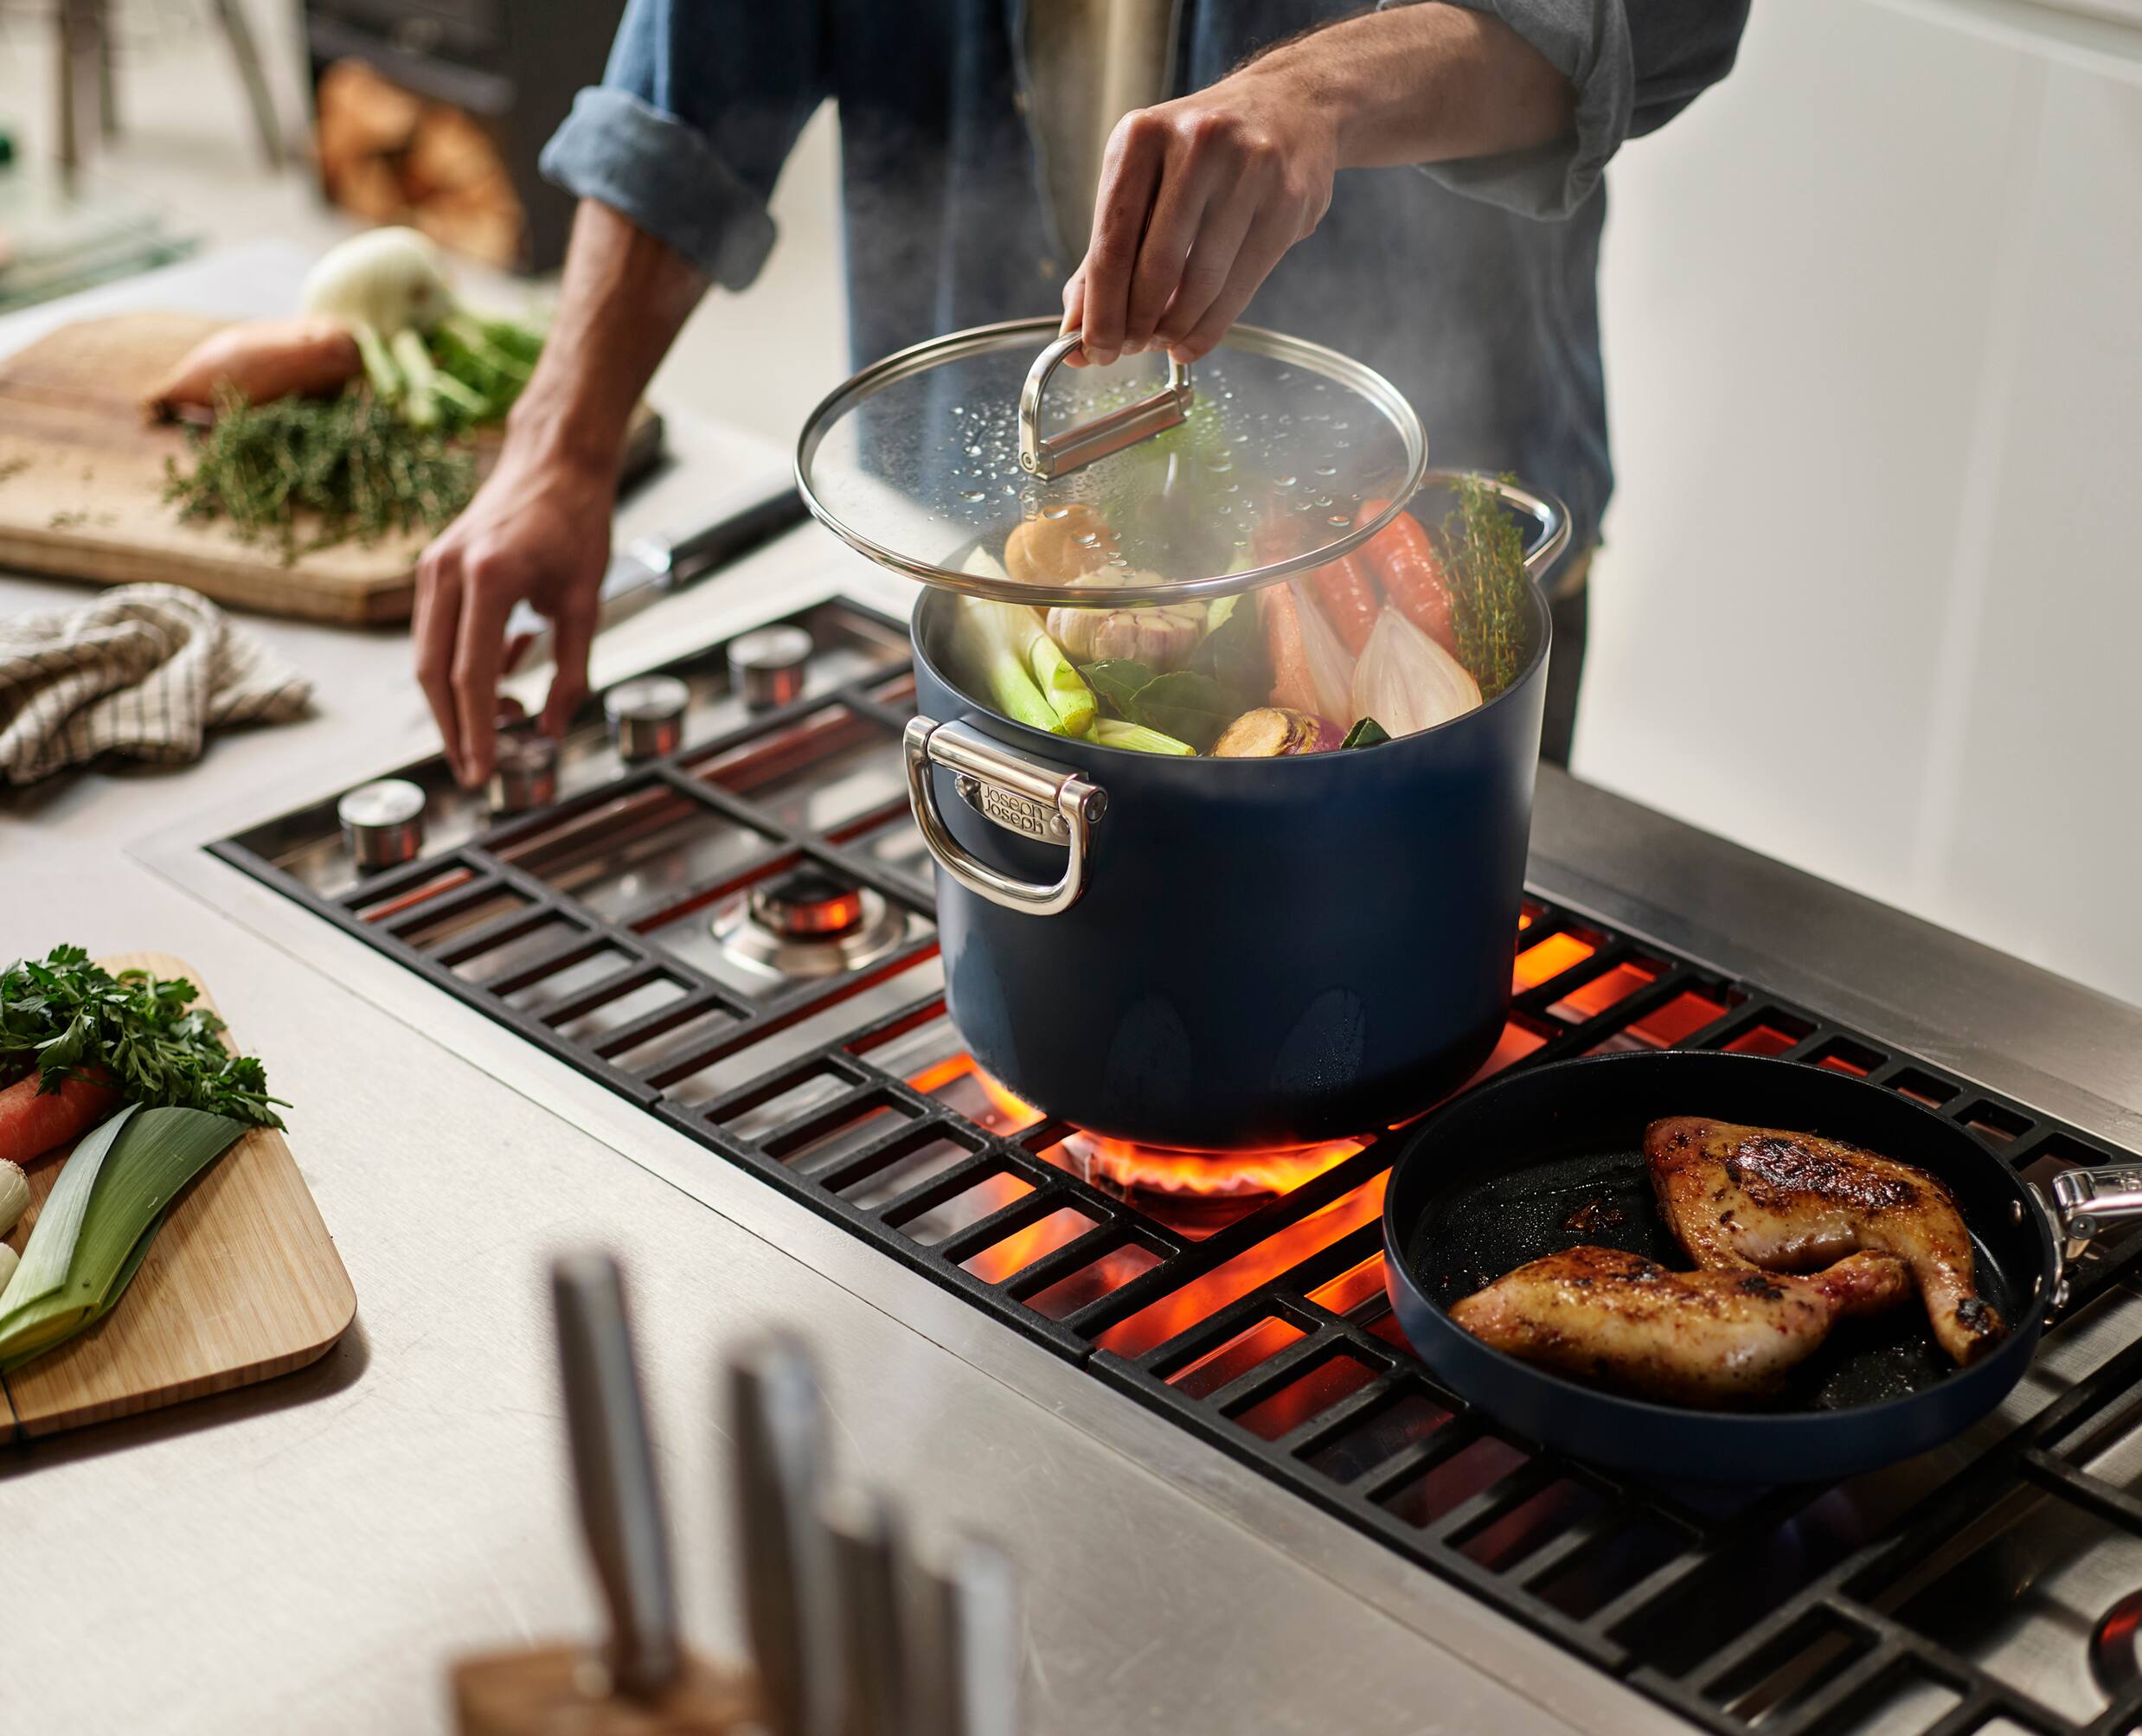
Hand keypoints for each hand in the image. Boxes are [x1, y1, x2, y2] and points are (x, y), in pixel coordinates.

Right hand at [412, 443, 612, 787]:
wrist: (554, 459)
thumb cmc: (577, 522)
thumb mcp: (589, 602)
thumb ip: (572, 671)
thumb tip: (552, 730)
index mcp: (489, 578)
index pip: (472, 677)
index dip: (476, 732)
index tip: (483, 774)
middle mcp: (448, 572)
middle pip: (435, 674)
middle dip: (455, 729)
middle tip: (476, 772)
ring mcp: (433, 567)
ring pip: (429, 657)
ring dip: (459, 700)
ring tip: (505, 725)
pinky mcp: (434, 567)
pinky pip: (438, 632)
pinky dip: (464, 663)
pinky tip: (511, 667)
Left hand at [1062, 62, 1338, 368]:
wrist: (1291, 105)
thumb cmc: (1202, 155)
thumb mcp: (1144, 180)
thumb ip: (1105, 254)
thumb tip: (1075, 329)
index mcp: (1141, 137)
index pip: (1111, 241)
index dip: (1100, 308)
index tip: (1094, 349)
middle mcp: (1194, 145)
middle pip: (1155, 266)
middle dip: (1137, 324)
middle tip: (1130, 349)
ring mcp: (1247, 170)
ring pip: (1200, 282)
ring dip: (1175, 328)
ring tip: (1163, 341)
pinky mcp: (1287, 202)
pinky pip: (1240, 286)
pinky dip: (1210, 327)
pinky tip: (1192, 340)